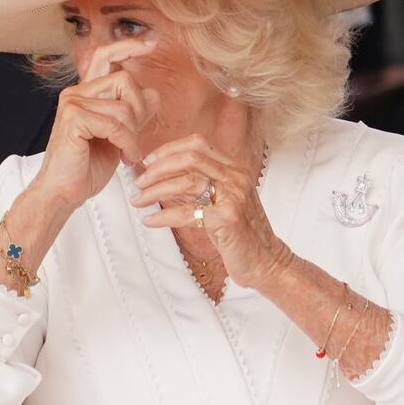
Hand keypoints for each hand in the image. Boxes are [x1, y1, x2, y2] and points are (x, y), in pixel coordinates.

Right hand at [31, 39, 159, 212]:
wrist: (63, 193)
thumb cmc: (86, 167)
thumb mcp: (119, 137)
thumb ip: (134, 114)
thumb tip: (154, 93)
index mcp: (84, 93)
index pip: (105, 56)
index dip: (128, 46)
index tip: (151, 44)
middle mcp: (75, 93)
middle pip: (126, 80)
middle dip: (140, 110)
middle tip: (135, 138)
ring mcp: (72, 103)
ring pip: (124, 106)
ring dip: (134, 134)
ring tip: (129, 154)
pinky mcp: (73, 118)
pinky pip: (116, 124)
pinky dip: (128, 143)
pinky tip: (126, 157)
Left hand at [133, 133, 291, 289]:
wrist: (265, 260)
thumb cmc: (238, 232)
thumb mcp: (219, 200)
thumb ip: (196, 185)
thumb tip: (158, 176)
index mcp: (233, 168)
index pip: (197, 144)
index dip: (168, 149)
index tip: (147, 161)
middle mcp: (236, 177)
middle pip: (190, 159)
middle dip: (158, 169)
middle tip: (139, 182)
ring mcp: (234, 196)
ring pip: (186, 183)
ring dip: (155, 192)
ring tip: (138, 201)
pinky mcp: (227, 219)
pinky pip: (187, 213)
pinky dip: (163, 216)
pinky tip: (149, 220)